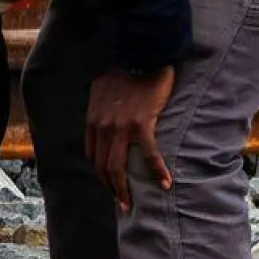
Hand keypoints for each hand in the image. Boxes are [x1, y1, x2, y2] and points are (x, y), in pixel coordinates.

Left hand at [86, 67, 175, 211]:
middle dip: (110, 189)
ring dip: (124, 190)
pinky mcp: (141, 124)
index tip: (110, 185)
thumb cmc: (126, 69)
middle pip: (103, 167)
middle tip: (121, 204)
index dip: (100, 173)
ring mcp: (120, 126)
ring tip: (131, 203)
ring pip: (118, 167)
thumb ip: (99, 105)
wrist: (144, 54)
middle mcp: (102, 126)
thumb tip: (100, 114)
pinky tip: (165, 183)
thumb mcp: (102, 87)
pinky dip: (157, 171)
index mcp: (93, 119)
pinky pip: (148, 155)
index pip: (92, 155)